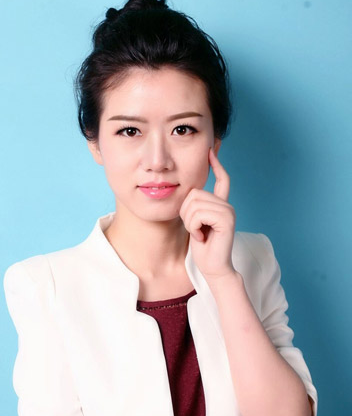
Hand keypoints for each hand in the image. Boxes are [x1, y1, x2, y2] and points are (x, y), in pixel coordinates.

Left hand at [179, 148, 235, 279]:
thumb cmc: (202, 248)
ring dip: (190, 222)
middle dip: (186, 214)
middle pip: (194, 194)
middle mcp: (226, 204)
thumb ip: (193, 207)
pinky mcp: (226, 219)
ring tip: (199, 234)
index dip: (215, 163)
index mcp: (220, 203)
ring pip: (194, 204)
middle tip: (196, 229)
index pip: (222, 178)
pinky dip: (194, 227)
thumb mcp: (194, 222)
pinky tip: (203, 237)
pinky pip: (199, 214)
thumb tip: (188, 193)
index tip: (212, 148)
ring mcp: (228, 211)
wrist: (213, 267)